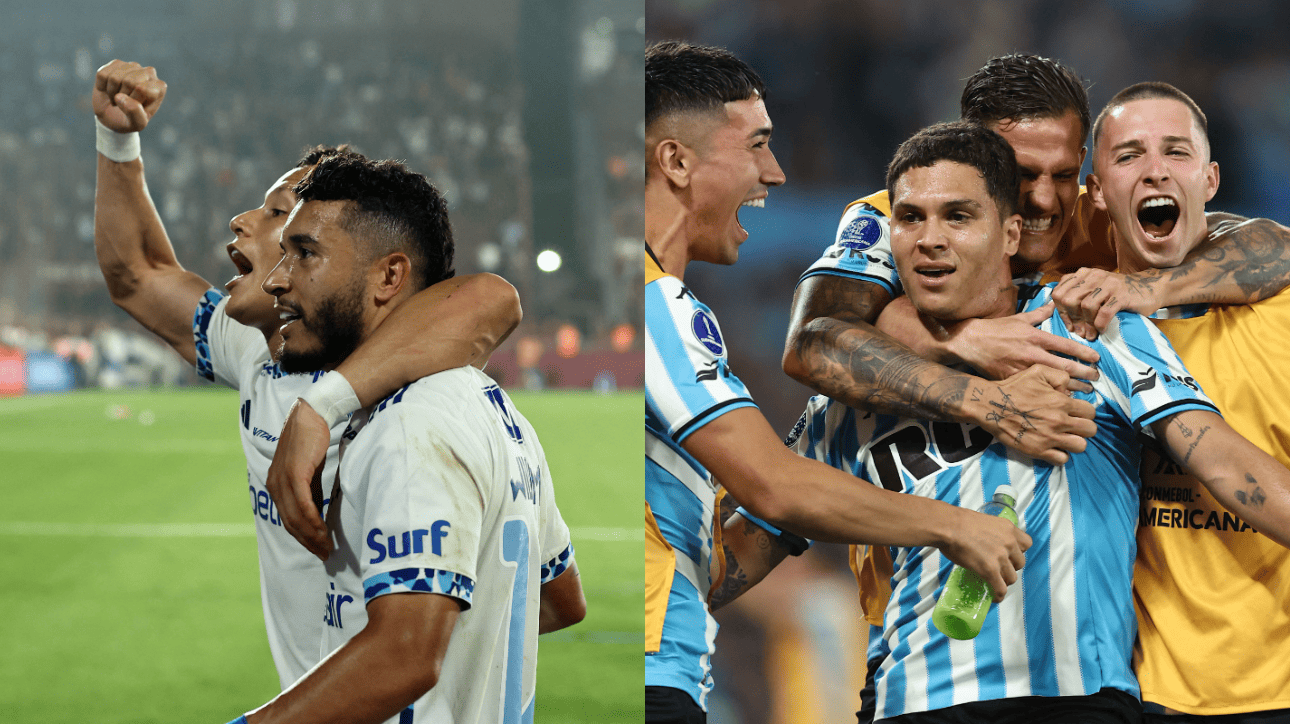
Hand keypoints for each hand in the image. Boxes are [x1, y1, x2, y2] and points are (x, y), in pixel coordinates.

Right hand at [92, 59, 166, 132]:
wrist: (112, 116)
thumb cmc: (129, 120)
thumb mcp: (137, 124)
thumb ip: (135, 113)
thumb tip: (121, 97)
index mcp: (159, 87)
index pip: (143, 89)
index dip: (134, 101)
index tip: (136, 107)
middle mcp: (148, 73)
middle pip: (130, 81)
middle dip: (123, 96)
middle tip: (124, 102)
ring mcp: (132, 66)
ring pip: (115, 77)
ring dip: (112, 92)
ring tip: (117, 97)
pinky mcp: (116, 64)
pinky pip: (102, 74)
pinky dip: (102, 86)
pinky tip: (109, 89)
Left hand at [265, 399, 333, 560]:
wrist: (313, 415)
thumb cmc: (312, 440)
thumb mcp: (308, 470)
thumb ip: (309, 490)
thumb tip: (317, 513)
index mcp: (275, 485)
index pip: (287, 518)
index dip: (302, 537)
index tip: (318, 548)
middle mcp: (275, 484)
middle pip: (290, 523)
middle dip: (308, 541)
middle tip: (324, 553)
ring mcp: (283, 480)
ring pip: (296, 517)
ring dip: (312, 535)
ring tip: (326, 546)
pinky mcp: (295, 474)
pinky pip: (304, 504)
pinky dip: (313, 520)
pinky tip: (322, 529)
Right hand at [939, 507, 1030, 601]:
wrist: (948, 526)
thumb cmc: (958, 521)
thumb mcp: (985, 522)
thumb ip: (994, 533)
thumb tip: (989, 544)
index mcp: (1008, 529)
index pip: (1027, 544)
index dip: (1019, 551)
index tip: (1010, 554)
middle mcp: (1009, 543)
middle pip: (1020, 563)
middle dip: (1011, 567)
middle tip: (999, 568)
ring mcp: (1001, 558)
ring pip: (1011, 577)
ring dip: (1004, 581)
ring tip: (994, 581)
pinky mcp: (990, 570)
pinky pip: (1000, 588)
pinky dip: (998, 595)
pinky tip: (994, 597)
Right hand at [946, 303, 1098, 389]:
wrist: (971, 342)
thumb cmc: (995, 329)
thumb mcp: (1019, 318)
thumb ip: (1039, 313)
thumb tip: (1053, 303)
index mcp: (1035, 337)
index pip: (1066, 345)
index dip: (1084, 352)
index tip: (1096, 358)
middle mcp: (1032, 353)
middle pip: (1064, 366)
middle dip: (1084, 373)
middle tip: (1096, 378)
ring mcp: (1023, 368)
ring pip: (1053, 381)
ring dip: (1072, 387)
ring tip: (1085, 391)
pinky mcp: (1013, 379)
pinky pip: (1036, 389)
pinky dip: (1050, 394)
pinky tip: (1062, 399)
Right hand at [967, 365, 1097, 464]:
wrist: (991, 405)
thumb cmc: (1014, 387)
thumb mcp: (1038, 371)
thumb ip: (1060, 376)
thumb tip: (1070, 391)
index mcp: (1062, 402)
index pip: (1091, 411)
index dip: (1085, 412)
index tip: (1076, 412)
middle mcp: (1060, 421)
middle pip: (1090, 430)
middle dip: (1085, 427)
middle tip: (1073, 426)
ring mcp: (1050, 438)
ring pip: (1080, 446)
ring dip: (1075, 442)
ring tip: (1066, 438)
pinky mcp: (1039, 451)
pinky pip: (1062, 459)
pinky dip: (1060, 454)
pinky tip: (1054, 447)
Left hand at [1052, 267, 1161, 339]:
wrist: (1149, 288)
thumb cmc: (1117, 294)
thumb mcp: (1093, 290)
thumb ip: (1076, 297)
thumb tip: (1061, 317)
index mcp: (1082, 274)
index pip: (1059, 293)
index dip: (1060, 312)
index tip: (1069, 325)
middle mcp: (1093, 276)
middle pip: (1069, 299)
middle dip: (1072, 319)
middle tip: (1079, 332)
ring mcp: (1108, 284)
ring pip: (1085, 306)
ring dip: (1087, 325)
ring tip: (1090, 334)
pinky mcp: (1122, 295)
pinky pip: (1104, 312)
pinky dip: (1100, 324)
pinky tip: (1102, 330)